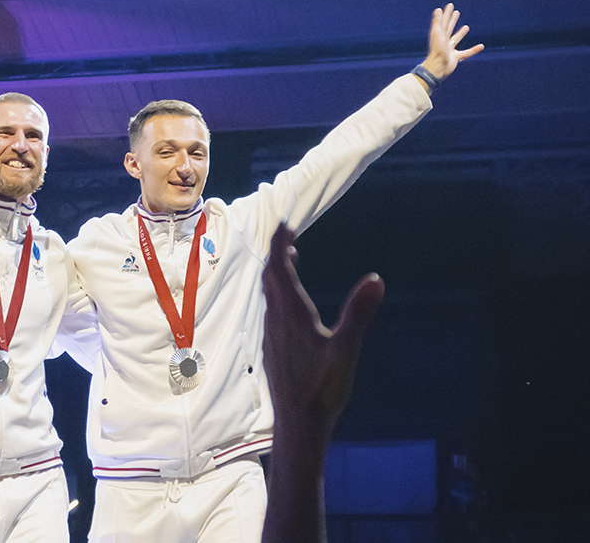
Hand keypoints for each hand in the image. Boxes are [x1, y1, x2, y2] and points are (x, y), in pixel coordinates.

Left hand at [262, 224, 383, 441]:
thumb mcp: (347, 349)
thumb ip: (359, 312)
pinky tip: (289, 303)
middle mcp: (276, 320)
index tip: (284, 223)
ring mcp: (272, 334)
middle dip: (278, 252)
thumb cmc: (322, 387)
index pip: (278, 268)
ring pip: (269, 294)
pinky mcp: (273, 348)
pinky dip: (278, 293)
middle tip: (288, 234)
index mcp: (292, 314)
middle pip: (270, 277)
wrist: (297, 422)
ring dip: (276, 272)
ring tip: (289, 259)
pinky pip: (271, 310)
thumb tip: (376, 279)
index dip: (279, 243)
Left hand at [420, 3, 483, 81]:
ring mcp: (449, 49)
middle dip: (452, 20)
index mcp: (439, 35)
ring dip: (460, 33)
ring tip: (466, 27)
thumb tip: (438, 10)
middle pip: (448, 28)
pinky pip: (466, 53)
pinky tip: (481, 46)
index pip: (443, 21)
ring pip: (456, 39)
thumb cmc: (437, 51)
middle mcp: (444, 41)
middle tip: (456, 12)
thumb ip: (437, 22)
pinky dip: (474, 50)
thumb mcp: (437, 34)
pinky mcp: (455, 57)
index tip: (450, 5)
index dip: (446, 13)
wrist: (438, 68)